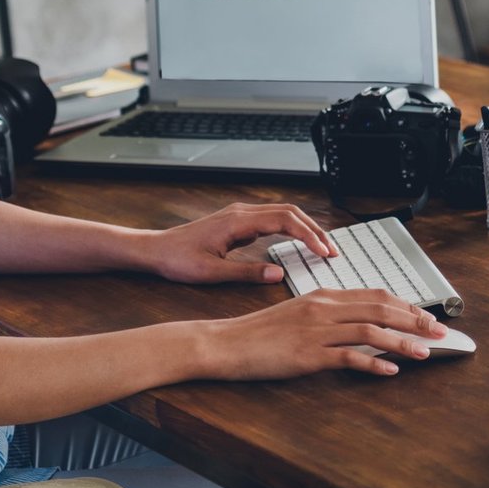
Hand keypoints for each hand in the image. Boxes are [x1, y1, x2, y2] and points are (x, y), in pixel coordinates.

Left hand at [147, 202, 336, 284]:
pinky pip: (272, 219)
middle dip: (314, 230)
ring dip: (304, 228)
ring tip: (321, 247)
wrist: (156, 249)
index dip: (308, 235)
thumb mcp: (212, 273)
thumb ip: (247, 273)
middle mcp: (241, 213)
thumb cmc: (178, 259)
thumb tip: (278, 274)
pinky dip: (291, 229)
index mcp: (238, 221)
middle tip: (332, 251)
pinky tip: (298, 243)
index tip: (324, 252)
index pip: (284, 220)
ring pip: (282, 213)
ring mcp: (240, 215)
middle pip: (289, 212)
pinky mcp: (238, 221)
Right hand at [204, 289, 449, 378]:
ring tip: (426, 351)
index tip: (427, 316)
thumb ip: (328, 315)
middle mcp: (323, 307)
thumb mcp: (297, 314)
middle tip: (440, 331)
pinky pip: (347, 357)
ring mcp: (316, 330)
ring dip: (403, 341)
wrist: (225, 342)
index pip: (375, 294)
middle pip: (380, 307)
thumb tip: (360, 323)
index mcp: (323, 295)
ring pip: (370, 330)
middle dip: (415, 319)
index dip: (406, 304)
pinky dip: (373, 363)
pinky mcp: (307, 354)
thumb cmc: (259, 332)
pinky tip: (390, 370)